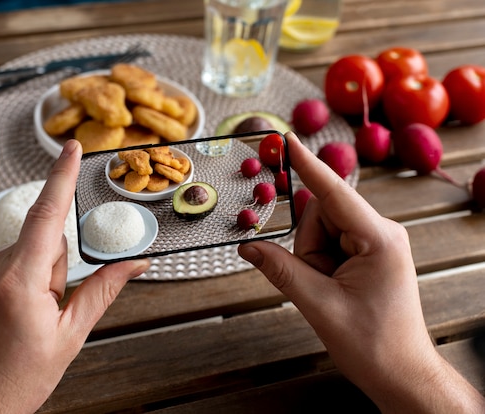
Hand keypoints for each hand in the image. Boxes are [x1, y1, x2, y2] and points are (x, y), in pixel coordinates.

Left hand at [0, 140, 149, 413]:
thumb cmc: (12, 383)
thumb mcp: (67, 339)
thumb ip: (101, 292)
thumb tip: (134, 264)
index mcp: (20, 284)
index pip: (47, 216)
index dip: (62, 177)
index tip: (71, 148)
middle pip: (38, 245)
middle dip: (50, 269)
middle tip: (43, 312)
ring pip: (14, 256)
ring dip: (25, 278)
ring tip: (15, 321)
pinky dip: (1, 283)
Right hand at [239, 132, 484, 412]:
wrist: (400, 373)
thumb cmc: (374, 344)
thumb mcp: (319, 305)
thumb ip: (281, 270)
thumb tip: (248, 247)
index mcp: (379, 239)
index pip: (334, 193)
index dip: (308, 166)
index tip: (289, 141)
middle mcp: (381, 233)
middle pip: (321, 214)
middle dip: (307, 246)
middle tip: (316, 282)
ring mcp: (376, 242)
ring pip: (322, 230)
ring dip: (313, 257)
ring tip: (328, 290)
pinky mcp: (369, 253)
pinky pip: (330, 242)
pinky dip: (320, 261)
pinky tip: (331, 286)